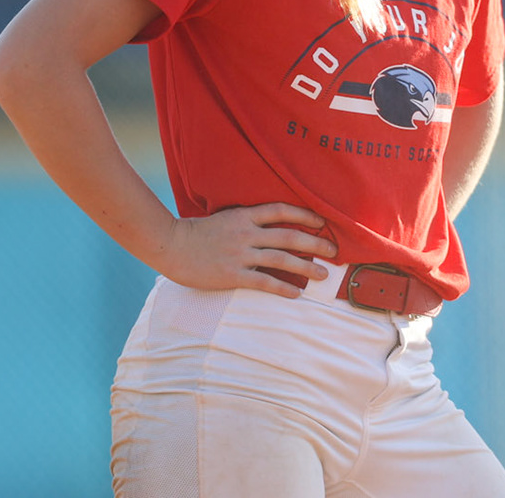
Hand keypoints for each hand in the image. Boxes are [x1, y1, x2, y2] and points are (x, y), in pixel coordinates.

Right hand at [156, 203, 338, 296]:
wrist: (171, 245)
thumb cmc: (196, 233)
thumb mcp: (224, 218)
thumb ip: (246, 221)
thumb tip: (268, 226)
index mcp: (244, 216)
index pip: (282, 211)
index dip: (305, 214)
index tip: (323, 222)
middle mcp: (246, 233)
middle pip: (289, 236)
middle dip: (315, 243)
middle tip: (334, 250)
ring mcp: (240, 254)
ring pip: (281, 259)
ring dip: (306, 267)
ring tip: (324, 275)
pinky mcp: (232, 275)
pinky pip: (263, 282)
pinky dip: (282, 288)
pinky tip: (297, 294)